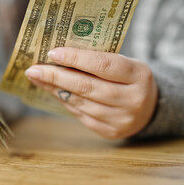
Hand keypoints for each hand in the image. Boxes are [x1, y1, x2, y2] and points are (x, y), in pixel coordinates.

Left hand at [25, 47, 157, 138]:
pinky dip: (64, 100)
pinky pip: (80, 114)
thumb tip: (57, 55)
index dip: (75, 58)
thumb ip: (97, 59)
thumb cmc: (129, 78)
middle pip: (86, 86)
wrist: (150, 108)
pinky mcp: (110, 132)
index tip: (52, 52)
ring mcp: (121, 119)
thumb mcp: (124, 63)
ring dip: (54, 89)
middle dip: (56, 76)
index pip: (102, 64)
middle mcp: (132, 99)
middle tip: (34, 69)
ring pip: (80, 102)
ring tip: (38, 78)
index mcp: (138, 75)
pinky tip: (52, 90)